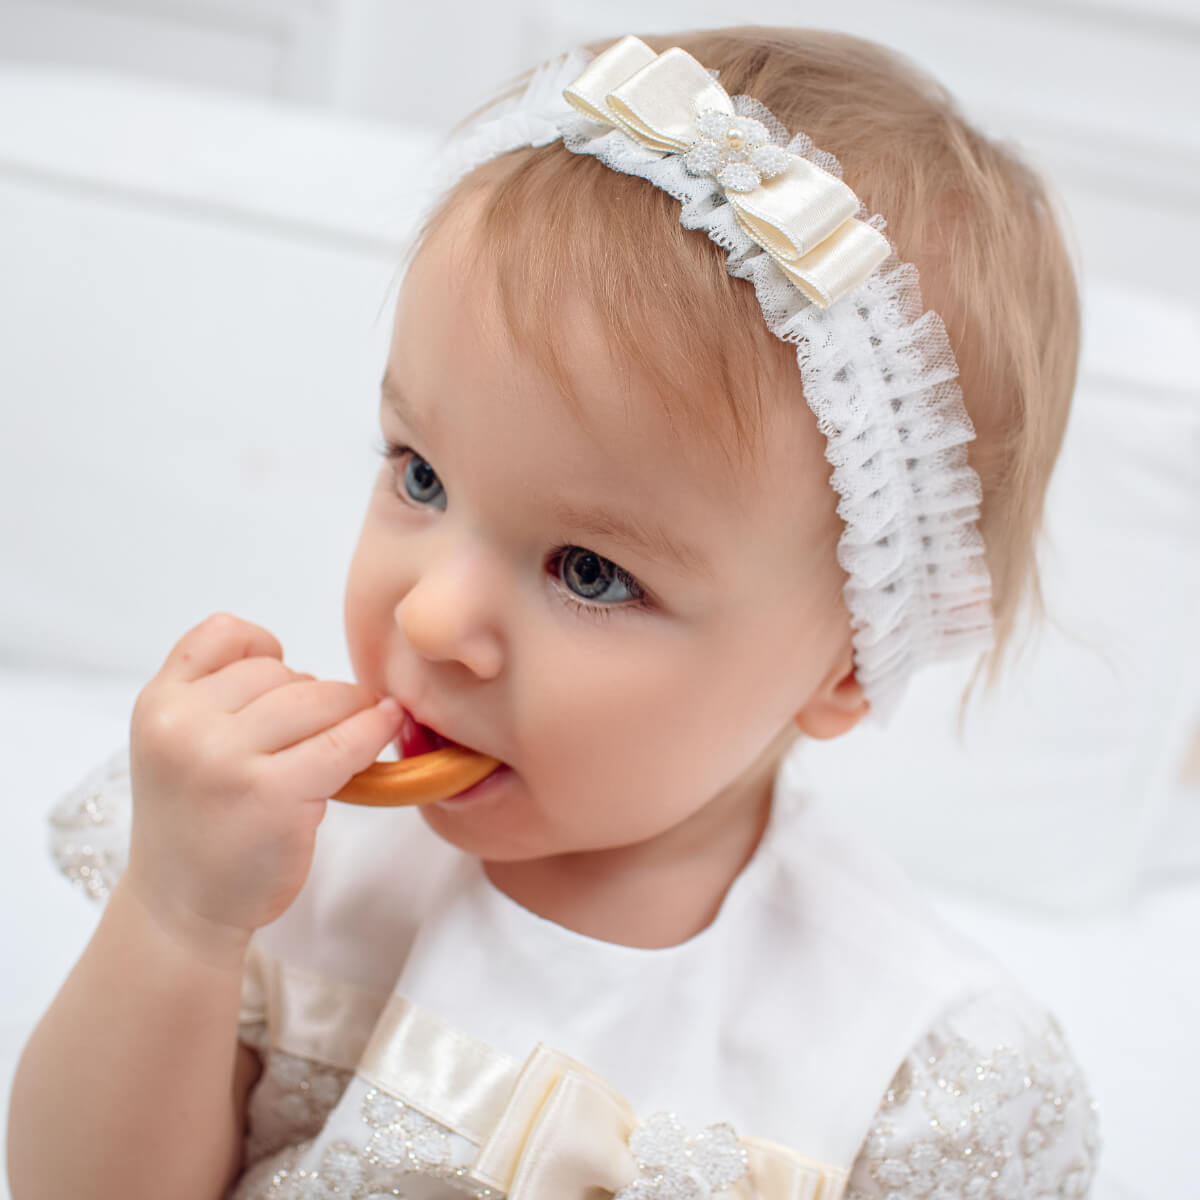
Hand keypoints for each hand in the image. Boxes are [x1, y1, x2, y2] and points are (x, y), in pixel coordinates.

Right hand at [125, 612, 401, 964]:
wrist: (181, 904)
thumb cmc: (195, 818)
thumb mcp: (175, 743)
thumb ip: (217, 696)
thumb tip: (309, 673)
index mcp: (158, 704)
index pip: (222, 634)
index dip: (260, 646)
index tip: (281, 676)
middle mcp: (185, 726)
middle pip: (280, 672)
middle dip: (311, 693)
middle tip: (319, 729)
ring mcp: (228, 759)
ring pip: (317, 698)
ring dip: (348, 708)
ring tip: (351, 730)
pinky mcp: (275, 794)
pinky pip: (345, 741)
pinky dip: (374, 728)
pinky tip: (386, 724)